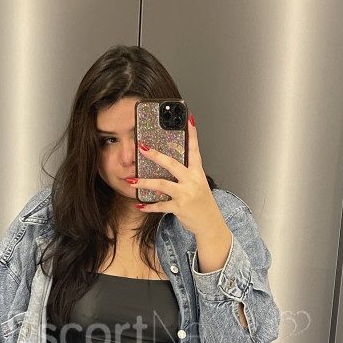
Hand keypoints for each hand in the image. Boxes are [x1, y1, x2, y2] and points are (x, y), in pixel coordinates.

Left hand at [135, 114, 221, 236]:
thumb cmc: (202, 203)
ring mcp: (186, 194)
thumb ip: (184, 176)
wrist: (210, 223)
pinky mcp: (180, 207)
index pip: (195, 149)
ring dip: (144, 182)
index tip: (189, 119)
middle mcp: (192, 180)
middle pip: (172, 164)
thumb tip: (163, 172)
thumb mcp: (197, 185)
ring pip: (161, 184)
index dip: (192, 134)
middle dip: (155, 155)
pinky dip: (149, 206)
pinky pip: (160, 205)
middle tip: (142, 148)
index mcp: (197, 172)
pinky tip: (140, 205)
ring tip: (131, 181)